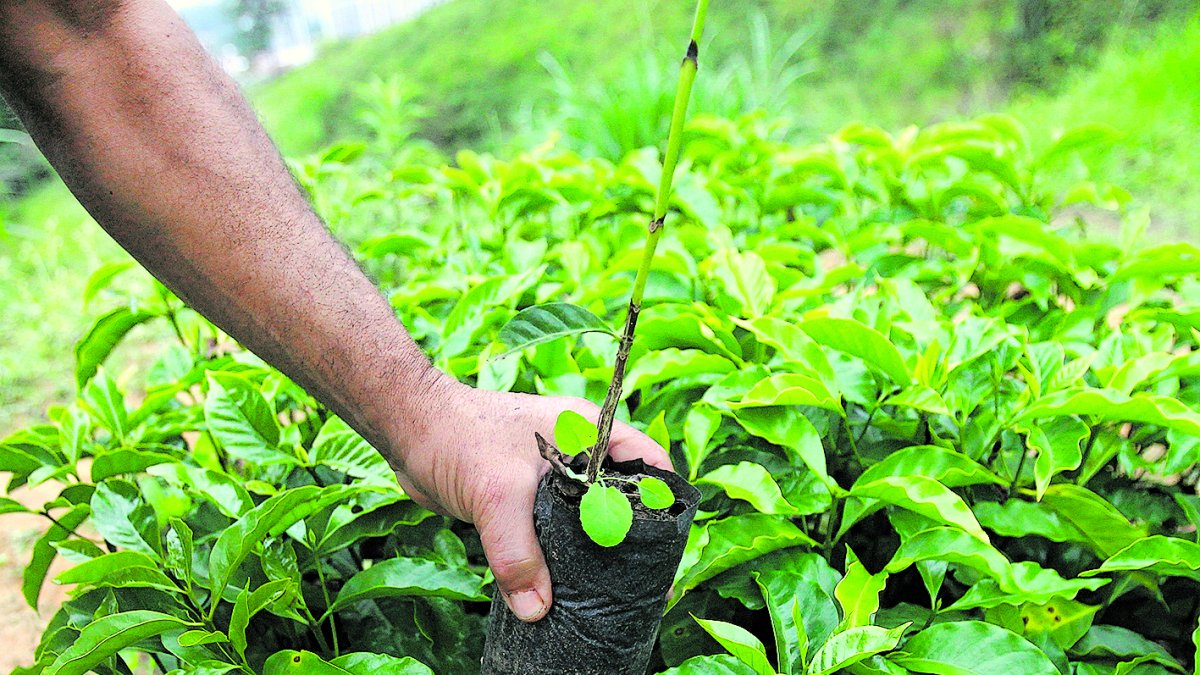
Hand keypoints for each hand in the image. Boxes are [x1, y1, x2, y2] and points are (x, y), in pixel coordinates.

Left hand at [387, 376, 672, 621]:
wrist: (409, 430)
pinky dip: (561, 557)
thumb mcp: (497, 495)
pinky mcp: (526, 500)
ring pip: (586, 519)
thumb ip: (519, 553)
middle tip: (643, 583)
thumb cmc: (459, 437)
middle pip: (622, 498)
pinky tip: (565, 588)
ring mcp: (552, 476)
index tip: (668, 545)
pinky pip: (555, 533)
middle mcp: (578, 452)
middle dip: (631, 538)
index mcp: (589, 431)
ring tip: (609, 594)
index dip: (664, 501)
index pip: (648, 462)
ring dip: (593, 553)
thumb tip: (537, 608)